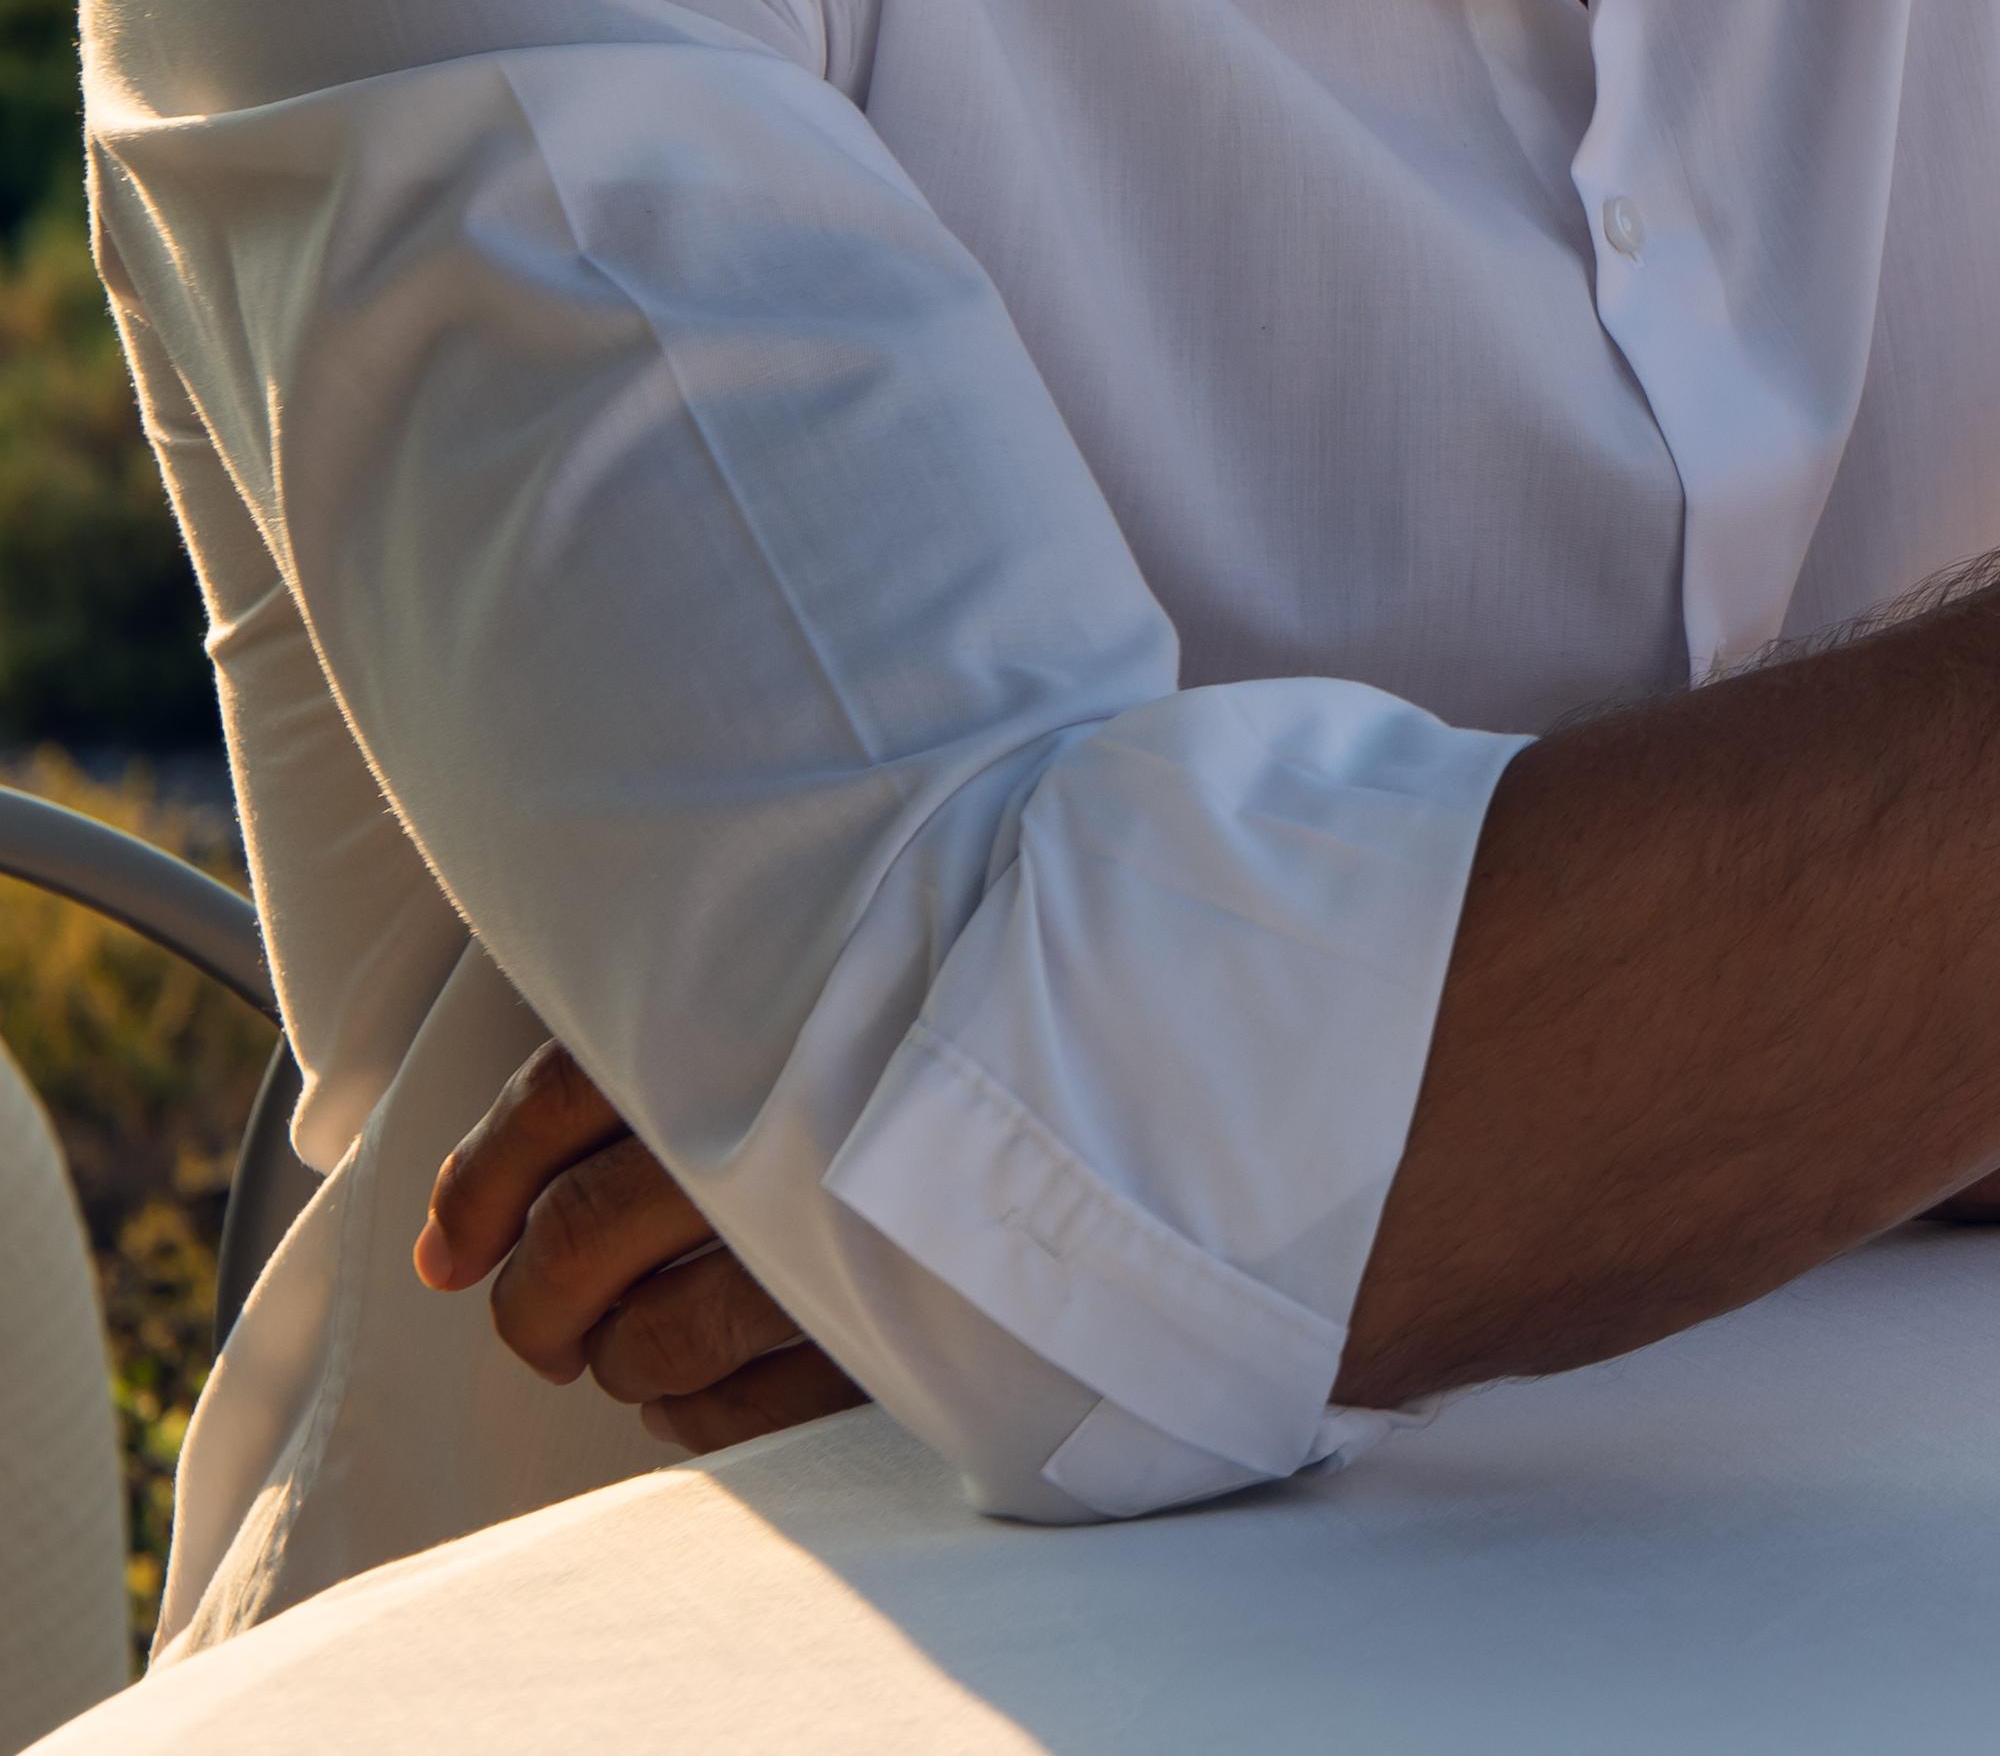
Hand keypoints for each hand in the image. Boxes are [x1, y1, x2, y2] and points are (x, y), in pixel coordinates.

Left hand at [410, 1040, 875, 1452]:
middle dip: (534, 1302)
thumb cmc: (910, 1053)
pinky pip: (732, 1418)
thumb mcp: (788, 1019)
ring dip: (622, 1359)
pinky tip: (709, 1392)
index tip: (453, 1251)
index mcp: (755, 1026)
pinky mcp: (891, 1340)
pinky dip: (693, 1418)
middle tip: (543, 1328)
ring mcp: (839, 1241)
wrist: (1122, 1081)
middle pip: (581, 1236)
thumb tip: (438, 1260)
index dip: (478, 1184)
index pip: (554, 1102)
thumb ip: (621, 1090)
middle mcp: (788, 1128)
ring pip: (647, 1340)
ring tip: (645, 1347)